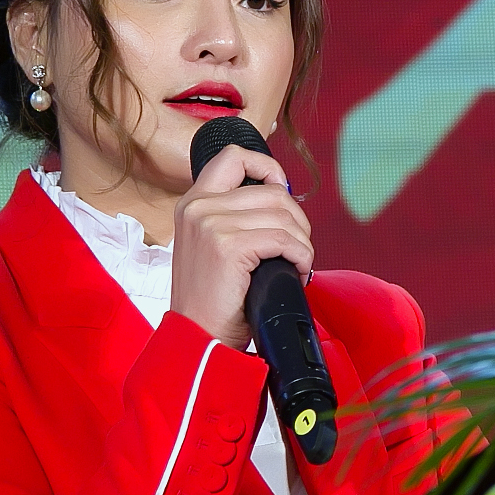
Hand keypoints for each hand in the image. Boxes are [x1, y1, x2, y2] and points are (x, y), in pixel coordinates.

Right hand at [169, 144, 312, 348]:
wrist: (197, 337)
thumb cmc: (213, 300)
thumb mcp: (212, 246)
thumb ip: (233, 217)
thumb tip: (281, 198)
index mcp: (192, 202)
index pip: (233, 156)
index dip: (267, 167)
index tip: (282, 190)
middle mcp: (198, 206)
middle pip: (272, 191)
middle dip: (296, 220)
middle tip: (297, 248)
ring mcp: (211, 223)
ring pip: (283, 215)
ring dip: (302, 242)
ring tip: (296, 264)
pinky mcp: (227, 245)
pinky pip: (284, 239)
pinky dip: (301, 256)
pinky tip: (297, 271)